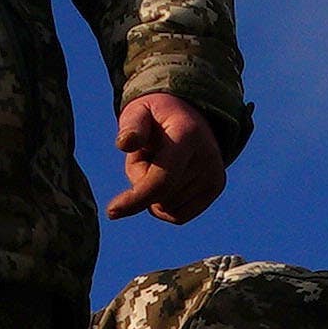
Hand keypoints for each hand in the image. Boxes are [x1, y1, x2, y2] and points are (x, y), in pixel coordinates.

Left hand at [107, 89, 233, 223]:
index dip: (136, 199)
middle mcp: (207, 158)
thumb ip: (131, 126)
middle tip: (147, 154)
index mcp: (187, 136)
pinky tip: (168, 179)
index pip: (161, 180)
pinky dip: (164, 205)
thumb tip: (125, 143)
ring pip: (166, 208)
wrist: (188, 114)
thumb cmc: (156, 116)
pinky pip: (178, 216)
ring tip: (160, 162)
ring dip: (153, 193)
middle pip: (159, 196)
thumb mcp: (138, 112)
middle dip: (141, 183)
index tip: (112, 211)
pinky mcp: (216, 187)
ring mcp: (215, 174)